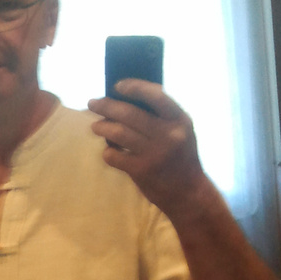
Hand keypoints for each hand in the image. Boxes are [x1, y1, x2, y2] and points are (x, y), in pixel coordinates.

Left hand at [88, 80, 207, 219]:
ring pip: (118, 133)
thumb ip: (163, 116)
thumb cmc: (181, 158)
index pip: (155, 95)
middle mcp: (168, 135)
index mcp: (180, 120)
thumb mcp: (181, 132)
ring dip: (102, 127)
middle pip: (129, 113)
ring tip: (95, 126)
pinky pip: (114, 156)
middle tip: (92, 103)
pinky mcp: (141, 170)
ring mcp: (154, 153)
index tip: (117, 86)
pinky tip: (108, 151)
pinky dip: (107, 152)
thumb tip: (129, 97)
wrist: (188, 193)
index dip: (134, 87)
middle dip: (106, 106)